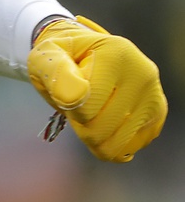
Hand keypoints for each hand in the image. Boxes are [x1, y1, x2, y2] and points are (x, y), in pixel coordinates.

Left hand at [27, 15, 165, 161]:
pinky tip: (105, 120)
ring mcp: (154, 96)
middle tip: (77, 101)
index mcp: (116, 53)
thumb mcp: (45, 56)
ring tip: (90, 110)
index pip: (85, 106)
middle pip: (101, 129)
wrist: (83, 53)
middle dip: (79, 122)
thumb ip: (55, 72)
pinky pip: (128, 148)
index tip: (66, 87)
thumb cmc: (62, 57)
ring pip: (116, 144)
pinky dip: (109, 142)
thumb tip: (75, 96)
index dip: (67, 106)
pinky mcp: (157, 115)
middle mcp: (143, 74)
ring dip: (93, 135)